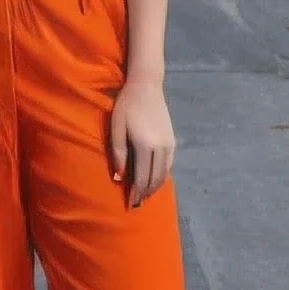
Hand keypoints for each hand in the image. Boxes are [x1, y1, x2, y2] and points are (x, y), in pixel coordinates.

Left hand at [109, 76, 175, 207]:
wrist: (146, 86)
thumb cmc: (126, 105)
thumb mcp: (116, 128)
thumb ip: (118, 153)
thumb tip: (119, 177)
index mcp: (145, 146)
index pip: (141, 177)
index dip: (136, 192)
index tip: (130, 204)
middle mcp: (160, 148)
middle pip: (155, 178)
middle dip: (146, 193)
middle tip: (137, 204)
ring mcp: (169, 144)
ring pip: (164, 173)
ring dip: (155, 186)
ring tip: (145, 195)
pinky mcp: (172, 139)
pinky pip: (168, 164)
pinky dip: (162, 175)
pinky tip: (155, 178)